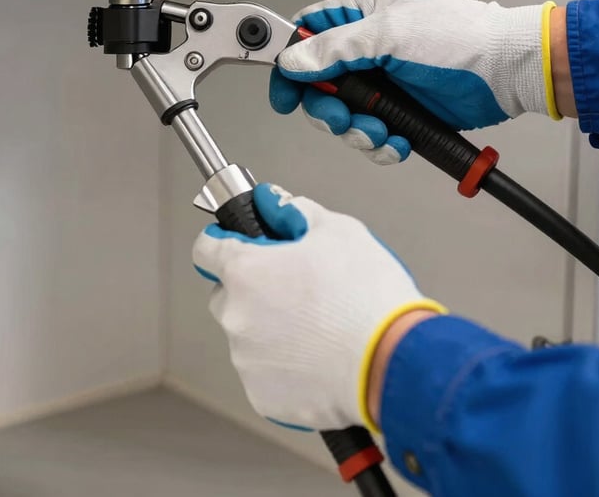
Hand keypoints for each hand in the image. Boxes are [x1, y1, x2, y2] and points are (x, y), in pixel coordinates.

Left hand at [193, 184, 443, 431]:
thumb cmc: (367, 296)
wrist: (392, 363)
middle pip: (227, 294)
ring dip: (270, 329)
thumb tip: (274, 203)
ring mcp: (246, 359)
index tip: (237, 244)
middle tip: (295, 288)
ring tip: (317, 328)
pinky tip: (318, 358)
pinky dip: (284, 366)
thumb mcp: (338, 230)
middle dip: (252, 289)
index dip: (222, 241)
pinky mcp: (262, 396)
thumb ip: (295, 210)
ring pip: (247, 336)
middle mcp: (236, 316)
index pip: (206, 248)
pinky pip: (264, 374)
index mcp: (245, 271)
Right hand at [270, 0, 555, 163]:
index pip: (307, 36)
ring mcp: (383, 81)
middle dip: (327, 108)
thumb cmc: (460, 37)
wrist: (507, 72)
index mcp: (360, 15)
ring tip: (380, 133)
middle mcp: (367, 48)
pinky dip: (380, 143)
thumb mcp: (389, 35)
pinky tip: (398, 142)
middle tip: (342, 118)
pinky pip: (372, 133)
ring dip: (356, 131)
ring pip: (344, 114)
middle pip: (319, 85)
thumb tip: (293, 61)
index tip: (285, 93)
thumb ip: (336, 49)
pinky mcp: (401, 111)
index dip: (290, 65)